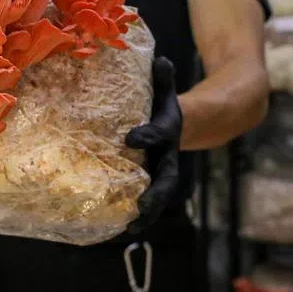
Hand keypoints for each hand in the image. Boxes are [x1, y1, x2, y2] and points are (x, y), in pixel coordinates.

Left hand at [123, 56, 182, 236]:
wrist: (179, 125)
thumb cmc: (164, 105)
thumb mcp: (166, 89)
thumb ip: (163, 77)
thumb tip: (161, 61)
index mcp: (168, 132)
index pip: (158, 134)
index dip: (147, 135)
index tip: (131, 137)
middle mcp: (165, 157)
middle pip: (164, 180)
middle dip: (154, 195)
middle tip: (142, 208)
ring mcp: (156, 173)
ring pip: (154, 198)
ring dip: (144, 215)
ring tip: (129, 230)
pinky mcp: (145, 182)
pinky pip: (140, 200)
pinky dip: (131, 216)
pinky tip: (113, 229)